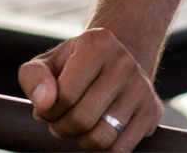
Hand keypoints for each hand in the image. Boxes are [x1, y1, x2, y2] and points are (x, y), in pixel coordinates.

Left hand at [18, 28, 162, 151]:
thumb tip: (43, 103)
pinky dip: (101, 149)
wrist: (113, 59)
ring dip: (80, 141)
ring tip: (73, 128)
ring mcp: (141, 88)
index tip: (45, 110)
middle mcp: (124, 62)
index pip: (65, 94)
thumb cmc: (74, 64)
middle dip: (62, 128)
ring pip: (103, 137)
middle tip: (56, 123)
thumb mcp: (47, 62)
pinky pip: (121, 149)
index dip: (49, 111)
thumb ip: (34, 77)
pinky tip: (92, 133)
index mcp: (96, 43)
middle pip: (84, 118)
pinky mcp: (152, 112)